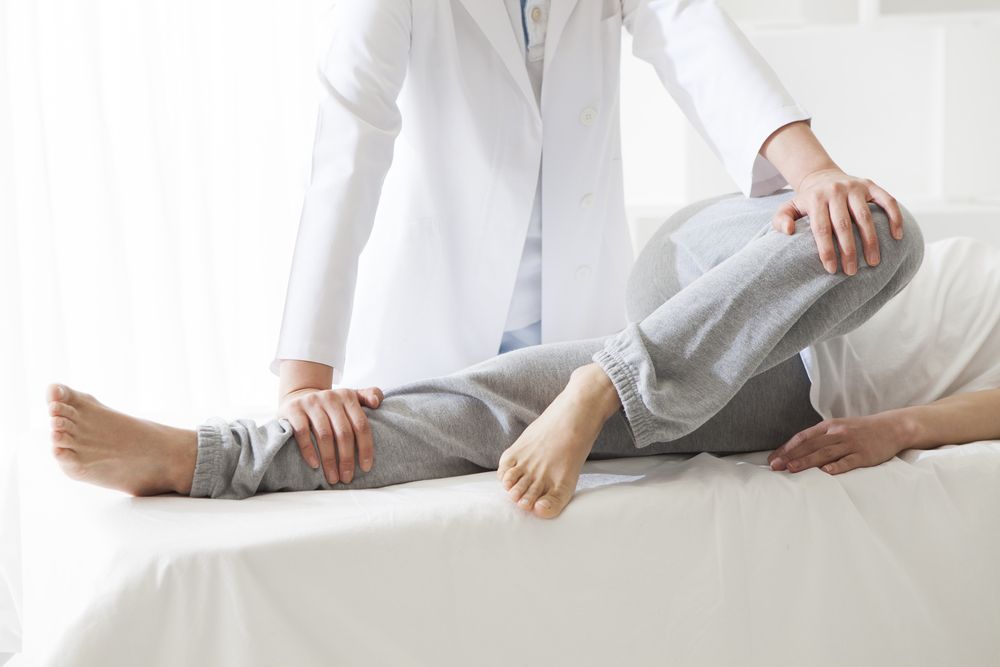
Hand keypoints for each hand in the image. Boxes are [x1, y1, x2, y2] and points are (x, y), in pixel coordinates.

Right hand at [277, 386, 383, 483]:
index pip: (361, 425)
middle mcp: (330, 397)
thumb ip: (369, 395)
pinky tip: (315, 465)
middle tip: (347, 478)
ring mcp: (311, 403)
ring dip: (329, 460)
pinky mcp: (293, 409)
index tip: (365, 468)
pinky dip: (309, 450)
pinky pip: (302, 433)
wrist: (299, 395)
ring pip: (324, 435)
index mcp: (348, 397)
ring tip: (333, 478)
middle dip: (347, 459)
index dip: (365, 448)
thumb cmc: (330, 404)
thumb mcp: (351, 396)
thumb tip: (376, 402)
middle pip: (344, 433)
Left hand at [767, 413, 905, 474]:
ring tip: (792, 469)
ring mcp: (851, 444)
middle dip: (791, 456)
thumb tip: (797, 450)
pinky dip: (837, 466)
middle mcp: (838, 433)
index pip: (803, 437)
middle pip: (810, 445)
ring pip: (825, 453)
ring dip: (807, 461)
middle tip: (775, 466)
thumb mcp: (838, 428)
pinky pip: (849, 461)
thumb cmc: (860, 430)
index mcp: (829, 426)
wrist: (892, 427)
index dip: (787, 448)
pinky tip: (826, 472)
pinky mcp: (865, 455)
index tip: (773, 458)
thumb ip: (820, 437)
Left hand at [772, 168, 903, 275]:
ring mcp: (855, 187)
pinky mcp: (871, 185)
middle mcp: (836, 191)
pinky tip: (897, 236)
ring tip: (874, 262)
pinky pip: (887, 201)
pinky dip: (894, 217)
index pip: (821, 228)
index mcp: (815, 199)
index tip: (832, 270)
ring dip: (871, 241)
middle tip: (852, 271)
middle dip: (848, 251)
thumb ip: (781, 219)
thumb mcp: (788, 208)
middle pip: (843, 225)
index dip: (826, 250)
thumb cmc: (807, 202)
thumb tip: (788, 232)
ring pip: (866, 217)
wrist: (822, 177)